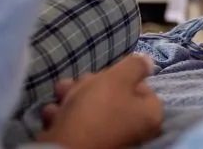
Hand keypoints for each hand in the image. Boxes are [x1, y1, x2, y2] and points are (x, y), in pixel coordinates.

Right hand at [37, 54, 162, 148]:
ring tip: (59, 93)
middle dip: (90, 85)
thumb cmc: (96, 110)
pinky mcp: (88, 145)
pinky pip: (79, 125)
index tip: (103, 73)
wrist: (64, 148)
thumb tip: (149, 62)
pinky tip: (52, 113)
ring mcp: (111, 139)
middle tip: (76, 83)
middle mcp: (135, 129)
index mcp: (150, 114)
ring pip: (92, 109)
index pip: (140, 86)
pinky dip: (64, 117)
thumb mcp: (118, 78)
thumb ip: (135, 66)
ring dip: (72, 97)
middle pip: (114, 97)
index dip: (119, 76)